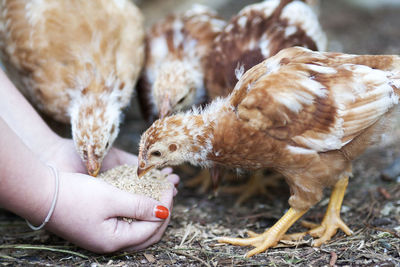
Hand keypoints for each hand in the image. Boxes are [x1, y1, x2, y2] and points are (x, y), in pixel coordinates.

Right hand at [46, 171, 176, 252]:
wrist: (39, 192)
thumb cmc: (74, 195)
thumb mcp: (111, 198)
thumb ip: (139, 206)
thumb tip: (164, 211)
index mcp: (114, 240)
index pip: (152, 228)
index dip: (165, 207)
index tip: (171, 187)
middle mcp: (110, 242)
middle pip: (147, 233)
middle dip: (162, 212)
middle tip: (169, 191)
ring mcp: (103, 234)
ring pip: (138, 227)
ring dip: (152, 210)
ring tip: (160, 192)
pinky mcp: (98, 224)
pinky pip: (126, 220)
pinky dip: (138, 209)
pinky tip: (142, 195)